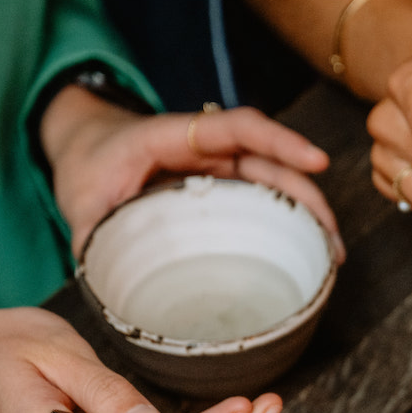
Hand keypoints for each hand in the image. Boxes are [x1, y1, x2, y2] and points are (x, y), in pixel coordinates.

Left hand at [39, 87, 340, 256]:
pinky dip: (288, 220)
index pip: (238, 128)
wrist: (85, 146)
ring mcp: (218, 166)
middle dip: (308, 194)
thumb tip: (108, 284)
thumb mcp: (79, 202)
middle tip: (332, 238)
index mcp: (173, 136)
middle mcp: (206, 147)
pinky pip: (262, 196)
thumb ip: (92, 239)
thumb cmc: (87, 166)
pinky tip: (305, 251)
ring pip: (274, 180)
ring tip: (330, 254)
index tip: (317, 162)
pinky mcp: (222, 186)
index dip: (280, 142)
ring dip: (307, 212)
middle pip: (270, 159)